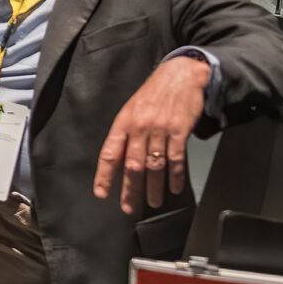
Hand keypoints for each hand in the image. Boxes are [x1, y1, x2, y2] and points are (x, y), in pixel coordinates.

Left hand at [94, 54, 209, 213]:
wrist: (181, 75)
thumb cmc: (153, 94)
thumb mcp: (132, 109)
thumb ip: (126, 134)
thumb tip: (120, 161)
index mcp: (123, 123)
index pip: (109, 154)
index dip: (104, 175)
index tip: (101, 193)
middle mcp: (139, 128)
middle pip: (132, 165)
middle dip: (130, 190)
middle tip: (129, 209)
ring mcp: (160, 130)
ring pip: (154, 165)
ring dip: (154, 187)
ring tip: (153, 203)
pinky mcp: (179, 131)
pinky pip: (176, 158)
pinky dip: (175, 176)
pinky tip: (174, 189)